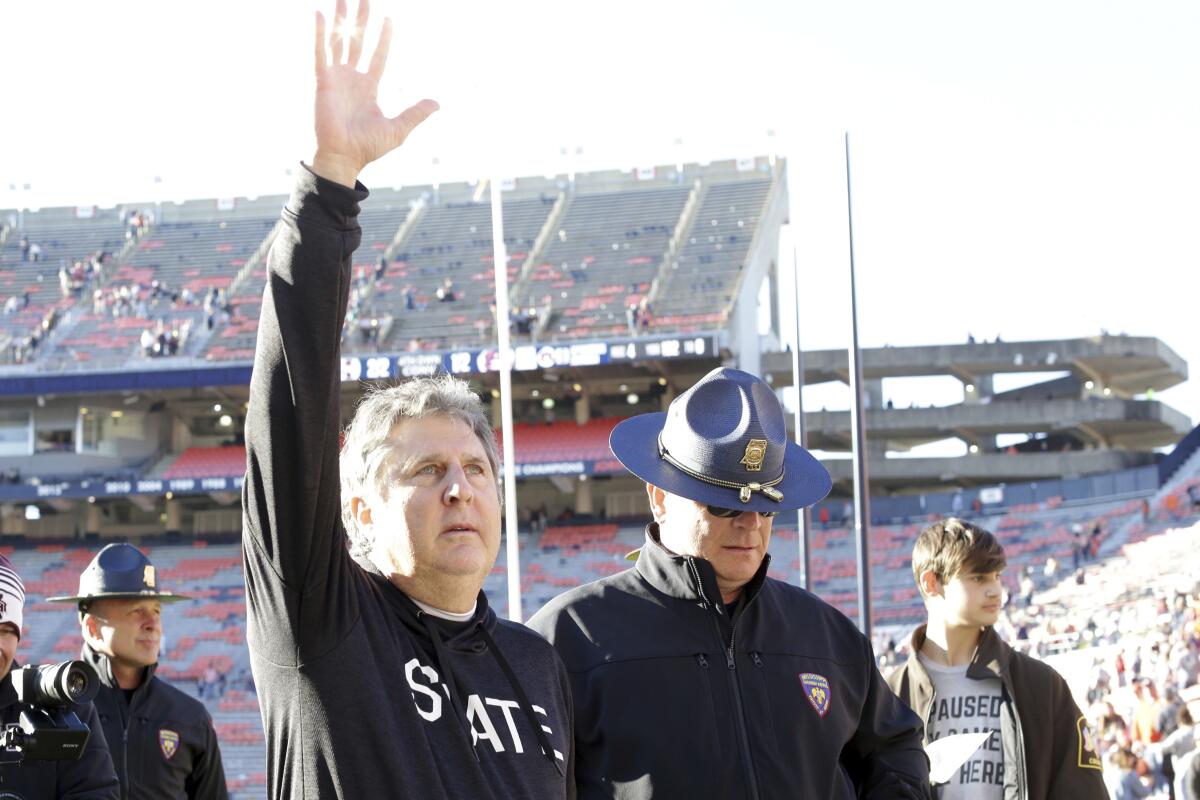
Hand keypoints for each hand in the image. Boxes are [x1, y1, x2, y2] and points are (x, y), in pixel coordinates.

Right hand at [311, 0, 438, 186]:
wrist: (345, 156)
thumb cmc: (368, 147)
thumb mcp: (398, 128)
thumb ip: (416, 113)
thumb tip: (437, 103)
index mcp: (369, 88)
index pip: (378, 56)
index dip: (383, 38)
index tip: (388, 19)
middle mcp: (352, 79)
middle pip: (358, 42)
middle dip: (361, 21)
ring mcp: (336, 78)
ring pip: (339, 41)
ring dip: (341, 20)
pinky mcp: (322, 81)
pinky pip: (321, 53)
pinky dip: (320, 34)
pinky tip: (321, 15)